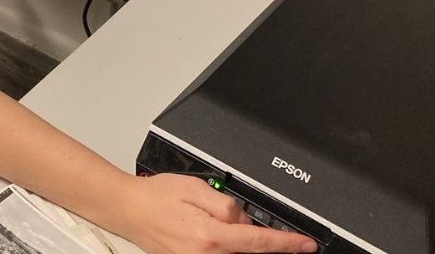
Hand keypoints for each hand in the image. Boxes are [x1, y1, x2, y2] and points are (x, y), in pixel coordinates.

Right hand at [115, 174, 317, 253]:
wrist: (128, 209)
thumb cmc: (154, 196)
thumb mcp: (194, 187)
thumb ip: (225, 204)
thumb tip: (244, 219)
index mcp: (210, 236)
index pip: (259, 242)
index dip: (287, 244)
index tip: (306, 245)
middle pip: (249, 252)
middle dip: (258, 238)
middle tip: (243, 220)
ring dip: (239, 241)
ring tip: (212, 219)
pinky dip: (225, 244)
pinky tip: (211, 230)